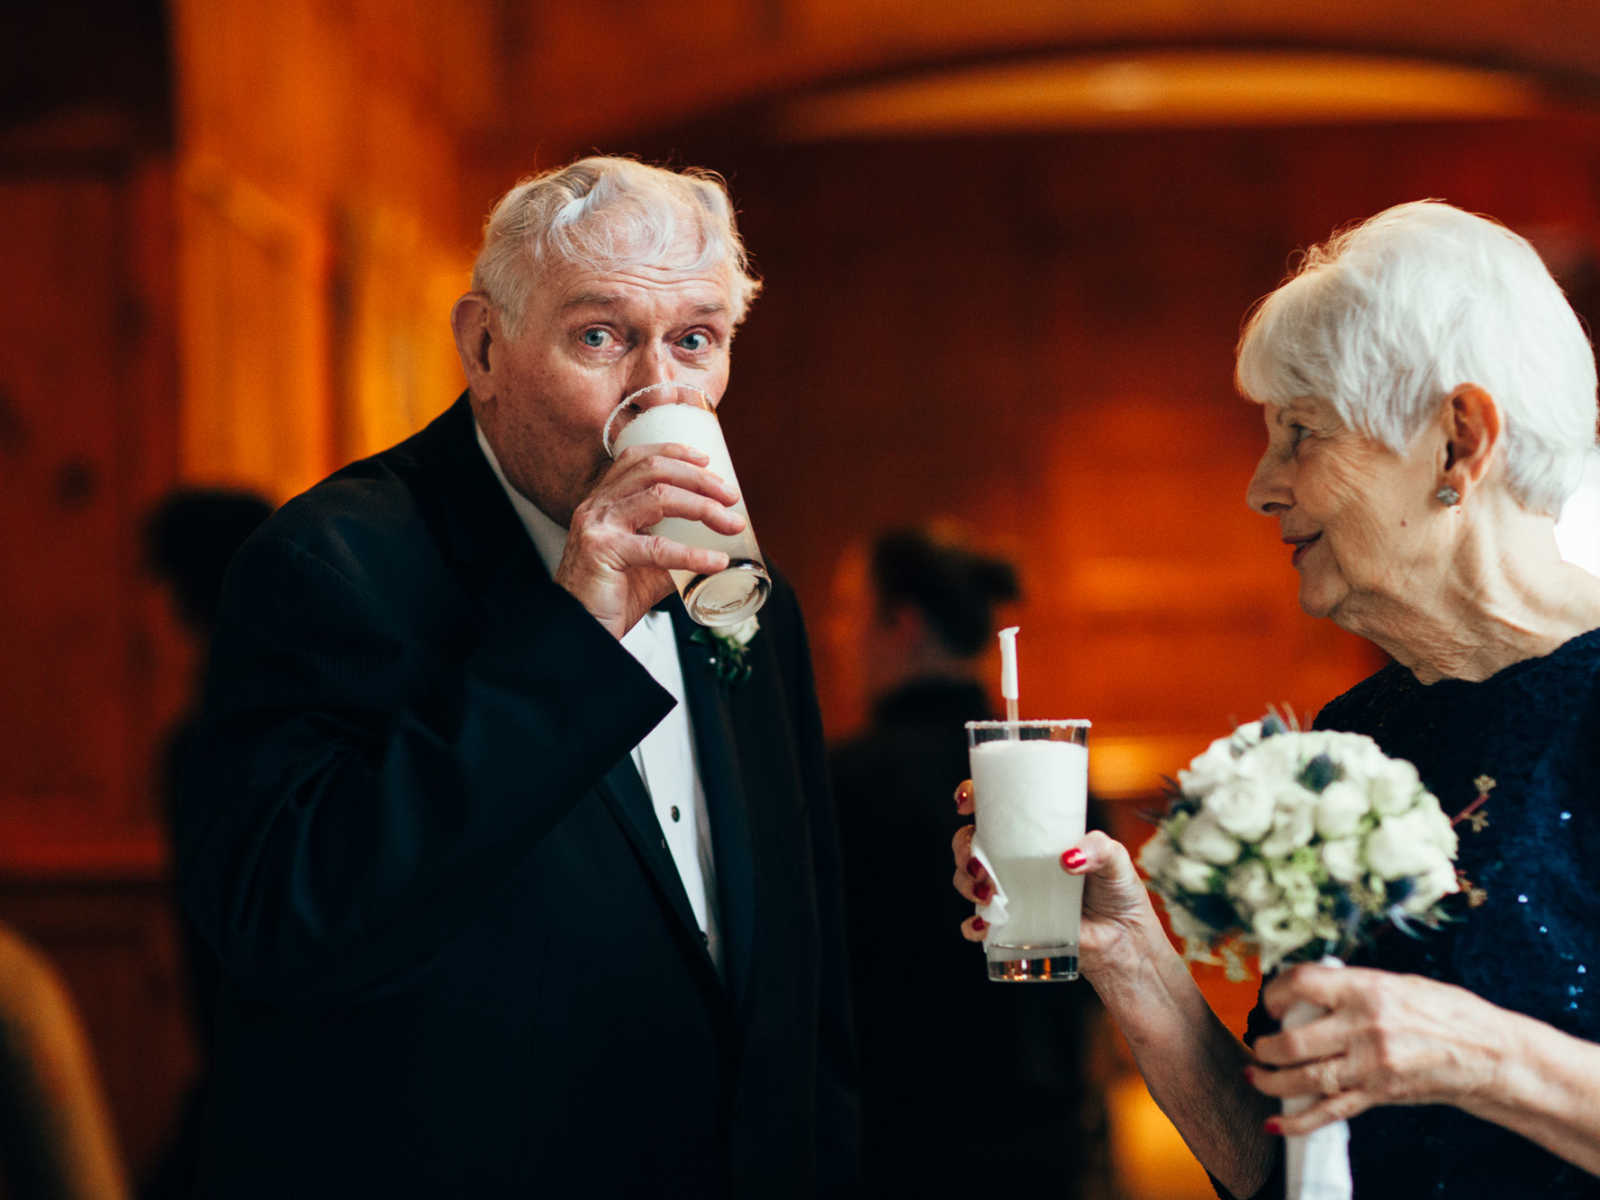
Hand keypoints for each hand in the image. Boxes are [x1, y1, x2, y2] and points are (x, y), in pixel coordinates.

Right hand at [555, 442, 745, 637]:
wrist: (580, 630)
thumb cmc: (609, 598)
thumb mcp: (647, 566)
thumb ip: (674, 551)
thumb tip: (716, 549)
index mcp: (603, 502)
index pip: (637, 459)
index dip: (673, 452)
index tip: (707, 461)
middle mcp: (597, 506)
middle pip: (653, 470)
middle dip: (699, 479)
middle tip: (731, 497)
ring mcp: (597, 525)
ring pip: (659, 497)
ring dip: (703, 507)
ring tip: (731, 524)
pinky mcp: (603, 551)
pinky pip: (657, 547)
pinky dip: (693, 554)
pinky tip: (716, 561)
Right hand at [950, 780, 1160, 978]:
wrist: (1124, 940)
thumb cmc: (1118, 891)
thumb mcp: (1116, 858)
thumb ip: (1099, 849)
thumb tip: (1068, 858)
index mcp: (1034, 835)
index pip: (994, 807)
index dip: (971, 798)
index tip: (965, 804)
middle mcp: (1014, 860)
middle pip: (969, 843)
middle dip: (962, 849)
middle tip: (980, 865)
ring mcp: (1010, 892)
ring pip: (966, 879)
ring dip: (965, 883)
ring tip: (988, 893)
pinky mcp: (1012, 925)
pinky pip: (978, 925)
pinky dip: (973, 925)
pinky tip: (984, 926)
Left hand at [1247, 963, 1505, 1134]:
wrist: (1490, 1053)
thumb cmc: (1447, 1011)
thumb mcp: (1397, 982)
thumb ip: (1351, 987)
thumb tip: (1309, 989)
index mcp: (1366, 989)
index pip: (1302, 984)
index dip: (1275, 992)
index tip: (1270, 1002)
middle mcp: (1364, 1027)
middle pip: (1294, 1040)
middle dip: (1265, 1045)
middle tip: (1257, 1043)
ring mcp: (1370, 1065)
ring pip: (1304, 1078)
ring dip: (1270, 1080)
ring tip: (1255, 1075)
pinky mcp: (1379, 1094)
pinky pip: (1330, 1111)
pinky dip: (1298, 1121)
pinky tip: (1275, 1124)